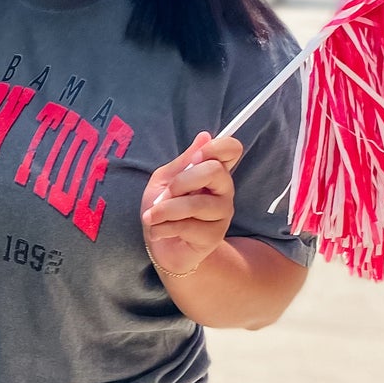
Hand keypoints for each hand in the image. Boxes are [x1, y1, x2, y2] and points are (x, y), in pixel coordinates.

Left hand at [141, 132, 242, 277]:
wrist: (161, 247)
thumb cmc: (163, 209)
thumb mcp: (164, 181)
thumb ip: (182, 163)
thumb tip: (204, 136)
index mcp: (213, 171)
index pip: (231, 149)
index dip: (217, 147)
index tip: (195, 158)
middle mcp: (224, 190)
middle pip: (215, 171)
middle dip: (181, 181)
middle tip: (165, 194)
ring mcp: (222, 213)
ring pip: (197, 203)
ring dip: (165, 210)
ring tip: (151, 217)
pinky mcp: (214, 236)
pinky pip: (187, 226)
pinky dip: (164, 228)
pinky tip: (158, 231)